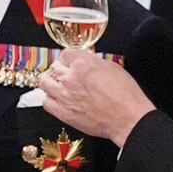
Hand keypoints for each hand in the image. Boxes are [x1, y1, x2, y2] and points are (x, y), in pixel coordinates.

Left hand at [38, 49, 154, 147]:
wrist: (127, 118)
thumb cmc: (125, 96)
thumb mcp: (112, 68)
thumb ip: (94, 61)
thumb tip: (86, 58)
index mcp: (84, 63)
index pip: (65, 53)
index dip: (69, 58)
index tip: (70, 61)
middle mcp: (71, 78)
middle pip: (54, 66)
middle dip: (61, 68)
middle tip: (65, 72)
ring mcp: (65, 95)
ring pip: (45, 82)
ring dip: (50, 81)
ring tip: (56, 84)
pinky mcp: (63, 112)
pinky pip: (46, 102)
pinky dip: (50, 99)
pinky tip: (57, 99)